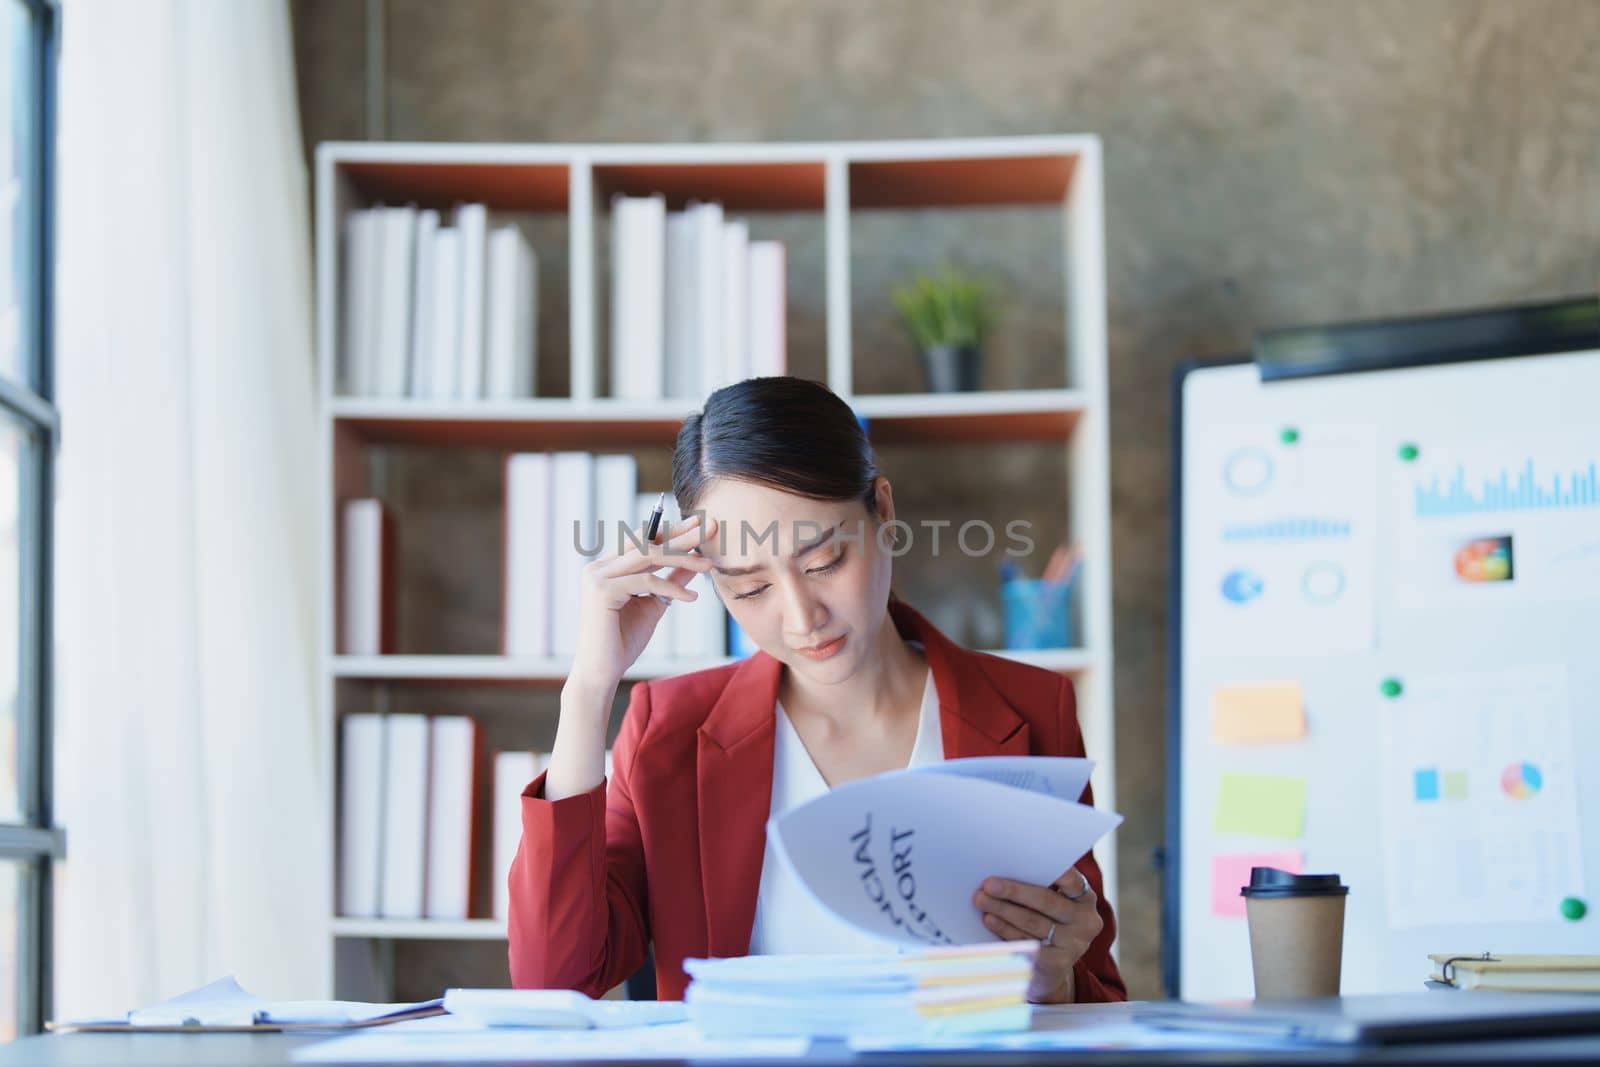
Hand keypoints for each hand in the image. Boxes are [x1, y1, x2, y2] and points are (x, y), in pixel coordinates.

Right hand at [569, 514, 719, 691]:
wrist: (602, 672)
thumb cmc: (624, 640)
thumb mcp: (655, 604)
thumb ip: (671, 580)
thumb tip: (696, 560)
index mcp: (608, 567)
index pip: (643, 541)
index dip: (673, 531)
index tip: (701, 525)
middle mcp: (599, 567)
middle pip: (647, 543)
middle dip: (682, 535)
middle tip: (711, 526)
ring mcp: (597, 576)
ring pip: (649, 556)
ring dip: (683, 559)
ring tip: (709, 565)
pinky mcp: (602, 590)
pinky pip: (646, 581)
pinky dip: (672, 588)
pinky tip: (692, 597)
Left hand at [972, 866, 1100, 1003]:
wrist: (1051, 965)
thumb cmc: (1046, 921)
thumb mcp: (1052, 903)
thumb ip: (1039, 886)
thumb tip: (1004, 869)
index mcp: (1085, 899)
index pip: (1071, 880)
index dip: (1051, 870)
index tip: (1025, 859)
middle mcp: (1086, 921)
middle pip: (1046, 901)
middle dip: (1014, 891)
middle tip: (988, 884)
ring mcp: (1075, 944)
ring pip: (1033, 922)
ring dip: (1003, 909)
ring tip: (982, 899)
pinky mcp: (1059, 963)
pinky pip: (1027, 943)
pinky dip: (1005, 930)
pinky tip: (990, 920)